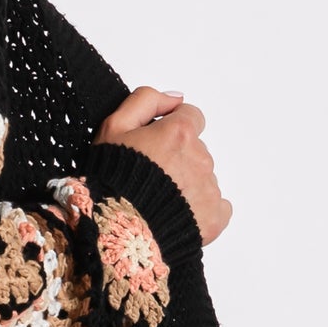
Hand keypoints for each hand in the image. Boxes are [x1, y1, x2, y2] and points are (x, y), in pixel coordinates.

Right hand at [93, 87, 231, 246]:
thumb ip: (145, 101)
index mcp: (179, 133)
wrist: (117, 228)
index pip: (191, 116)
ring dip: (186, 183)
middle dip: (176, 158)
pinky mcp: (215, 216)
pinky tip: (176, 214)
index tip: (155, 143)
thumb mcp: (113, 127)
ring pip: (203, 177)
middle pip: (195, 149)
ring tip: (157, 199)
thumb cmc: (111, 179)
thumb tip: (175, 98)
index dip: (172, 128)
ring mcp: (210, 188)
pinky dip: (201, 209)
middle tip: (149, 176)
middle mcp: (200, 157)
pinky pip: (217, 206)